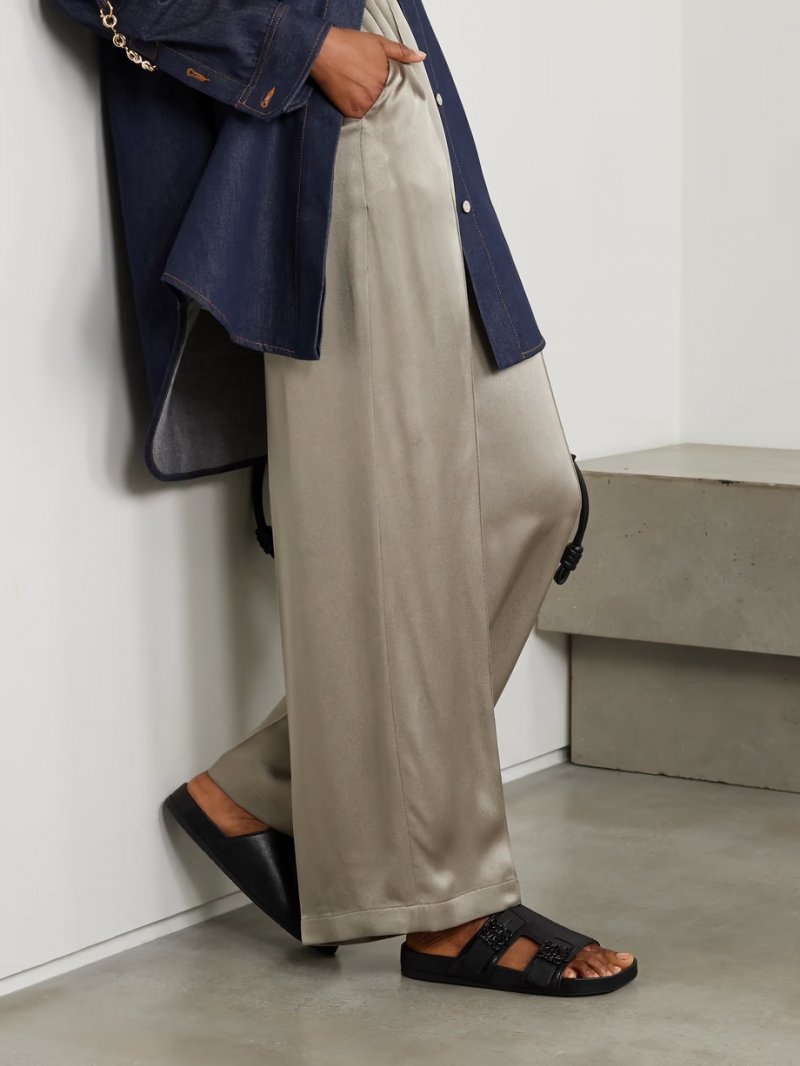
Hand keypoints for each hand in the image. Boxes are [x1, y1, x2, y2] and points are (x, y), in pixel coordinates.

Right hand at [310, 26, 425, 117]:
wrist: (324, 51)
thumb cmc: (349, 44)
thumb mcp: (379, 43)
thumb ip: (401, 52)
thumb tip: (421, 57)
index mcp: (387, 78)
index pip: (400, 94)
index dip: (399, 96)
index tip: (400, 99)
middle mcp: (378, 94)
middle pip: (389, 106)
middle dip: (389, 106)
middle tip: (387, 107)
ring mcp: (364, 104)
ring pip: (377, 114)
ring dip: (377, 112)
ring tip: (375, 109)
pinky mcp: (351, 111)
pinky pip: (362, 119)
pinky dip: (363, 115)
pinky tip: (362, 109)